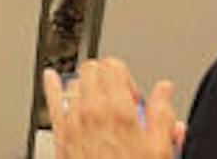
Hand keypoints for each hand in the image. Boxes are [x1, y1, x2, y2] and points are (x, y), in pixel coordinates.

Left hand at [42, 60, 180, 158]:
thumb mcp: (160, 150)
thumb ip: (162, 114)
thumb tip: (164, 90)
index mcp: (119, 110)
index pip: (115, 67)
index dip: (126, 77)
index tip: (132, 94)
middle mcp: (92, 110)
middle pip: (93, 70)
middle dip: (106, 78)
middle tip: (117, 98)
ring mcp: (73, 121)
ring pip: (74, 82)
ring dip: (86, 86)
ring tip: (97, 98)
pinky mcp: (60, 134)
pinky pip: (52, 101)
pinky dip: (51, 86)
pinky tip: (51, 79)